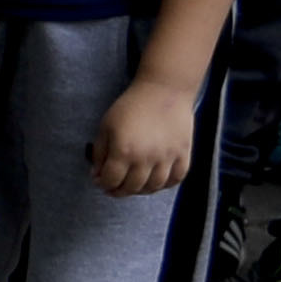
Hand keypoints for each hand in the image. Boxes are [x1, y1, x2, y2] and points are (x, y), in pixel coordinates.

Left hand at [88, 76, 195, 199]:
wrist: (164, 90)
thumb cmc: (130, 106)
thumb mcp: (105, 126)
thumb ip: (99, 153)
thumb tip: (97, 175)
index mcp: (123, 151)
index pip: (110, 181)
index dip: (102, 184)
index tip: (100, 180)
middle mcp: (146, 158)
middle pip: (131, 188)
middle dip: (119, 191)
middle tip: (114, 187)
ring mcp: (167, 157)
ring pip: (153, 187)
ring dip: (140, 190)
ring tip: (133, 184)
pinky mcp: (183, 153)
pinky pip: (176, 179)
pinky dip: (165, 184)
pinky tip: (155, 180)